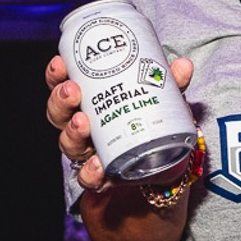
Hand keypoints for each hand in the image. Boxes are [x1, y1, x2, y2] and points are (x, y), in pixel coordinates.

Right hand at [46, 54, 194, 193]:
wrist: (166, 163)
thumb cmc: (154, 122)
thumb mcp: (162, 99)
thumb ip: (170, 83)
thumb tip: (184, 65)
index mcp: (90, 102)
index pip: (64, 86)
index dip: (57, 75)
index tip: (61, 63)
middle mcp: (83, 127)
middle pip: (59, 114)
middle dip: (60, 101)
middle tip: (72, 90)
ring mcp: (89, 153)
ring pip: (68, 143)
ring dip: (72, 132)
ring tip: (82, 122)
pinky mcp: (101, 177)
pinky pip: (87, 177)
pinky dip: (90, 172)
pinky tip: (97, 164)